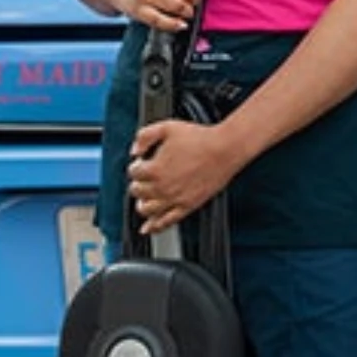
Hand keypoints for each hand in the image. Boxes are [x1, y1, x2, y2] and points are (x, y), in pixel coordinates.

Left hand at [126, 119, 246, 233]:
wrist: (224, 150)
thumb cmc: (200, 138)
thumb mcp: (167, 127)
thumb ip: (144, 136)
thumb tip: (134, 150)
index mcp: (154, 168)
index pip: (133, 173)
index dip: (136, 166)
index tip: (141, 163)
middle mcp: (161, 187)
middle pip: (137, 192)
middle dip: (138, 184)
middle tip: (144, 179)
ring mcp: (174, 199)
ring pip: (146, 210)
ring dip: (142, 204)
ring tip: (144, 200)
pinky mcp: (187, 207)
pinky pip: (166, 222)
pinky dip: (154, 227)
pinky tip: (149, 229)